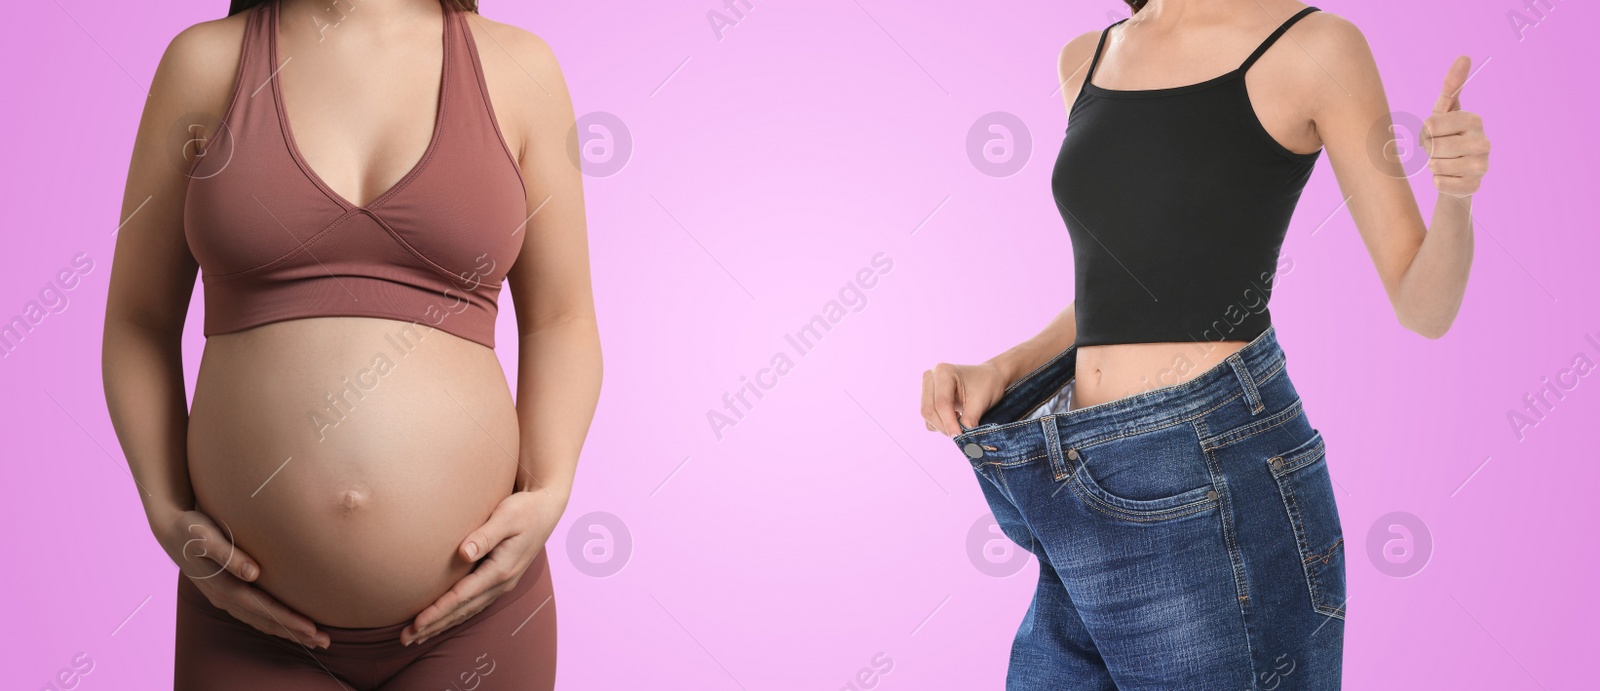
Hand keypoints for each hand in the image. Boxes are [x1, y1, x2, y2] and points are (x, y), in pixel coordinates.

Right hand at [154, 508, 329, 648]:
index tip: (312, 629)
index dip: (288, 620)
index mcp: (223, 586)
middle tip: (325, 642)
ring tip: (314, 640)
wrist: (169, 529)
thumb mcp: (205, 536)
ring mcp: (224, 598)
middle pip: (265, 620)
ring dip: (288, 632)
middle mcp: (224, 597)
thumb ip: (228, 554)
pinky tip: (286, 627)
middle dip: (296, 633)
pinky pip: (254, 614)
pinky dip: (273, 623)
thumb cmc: (191, 528)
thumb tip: (253, 572)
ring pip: (260, 621)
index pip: (263, 608)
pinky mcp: (225, 593)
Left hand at [401, 489, 562, 645]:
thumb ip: (485, 535)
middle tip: (406, 639)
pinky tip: (444, 620)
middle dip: (434, 626)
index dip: (438, 611)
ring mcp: (502, 584)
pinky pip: (474, 604)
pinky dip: (456, 615)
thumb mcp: (506, 517)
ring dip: (443, 624)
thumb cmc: (524, 510)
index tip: (416, 624)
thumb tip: (463, 553)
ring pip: (468, 611)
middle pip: (462, 611)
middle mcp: (502, 583)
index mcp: (501, 570)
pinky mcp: (500, 580)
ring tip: (418, 636)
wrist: (546, 510)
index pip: (462, 597)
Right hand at [921, 361, 1008, 436]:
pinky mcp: (926, 397)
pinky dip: (940, 424)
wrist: (988, 377)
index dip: (949, 422)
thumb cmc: (987, 384)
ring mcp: (926, 387)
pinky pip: (928, 418)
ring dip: (942, 426)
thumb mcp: (982, 401)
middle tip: (961, 435)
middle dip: (944, 426)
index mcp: (943, 372)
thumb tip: (962, 439)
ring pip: (927, 414)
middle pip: (929, 409)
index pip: (941, 402)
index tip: (960, 436)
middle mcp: (930, 377)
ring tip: (961, 422)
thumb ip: (970, 419)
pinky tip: (955, 418)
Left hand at [1423, 55, 1489, 197]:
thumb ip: (1451, 86)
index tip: (1432, 132)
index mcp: (1474, 120)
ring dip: (1431, 166)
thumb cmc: (1445, 137)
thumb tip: (1465, 56)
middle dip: (1427, 149)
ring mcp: (1482, 166)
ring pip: (1437, 166)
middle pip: (1435, 146)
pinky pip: (1442, 184)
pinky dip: (1437, 182)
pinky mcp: (1475, 186)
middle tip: (1436, 149)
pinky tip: (1445, 178)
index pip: (1434, 123)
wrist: (1452, 173)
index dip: (1425, 130)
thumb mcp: (1443, 111)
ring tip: (1441, 163)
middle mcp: (1484, 142)